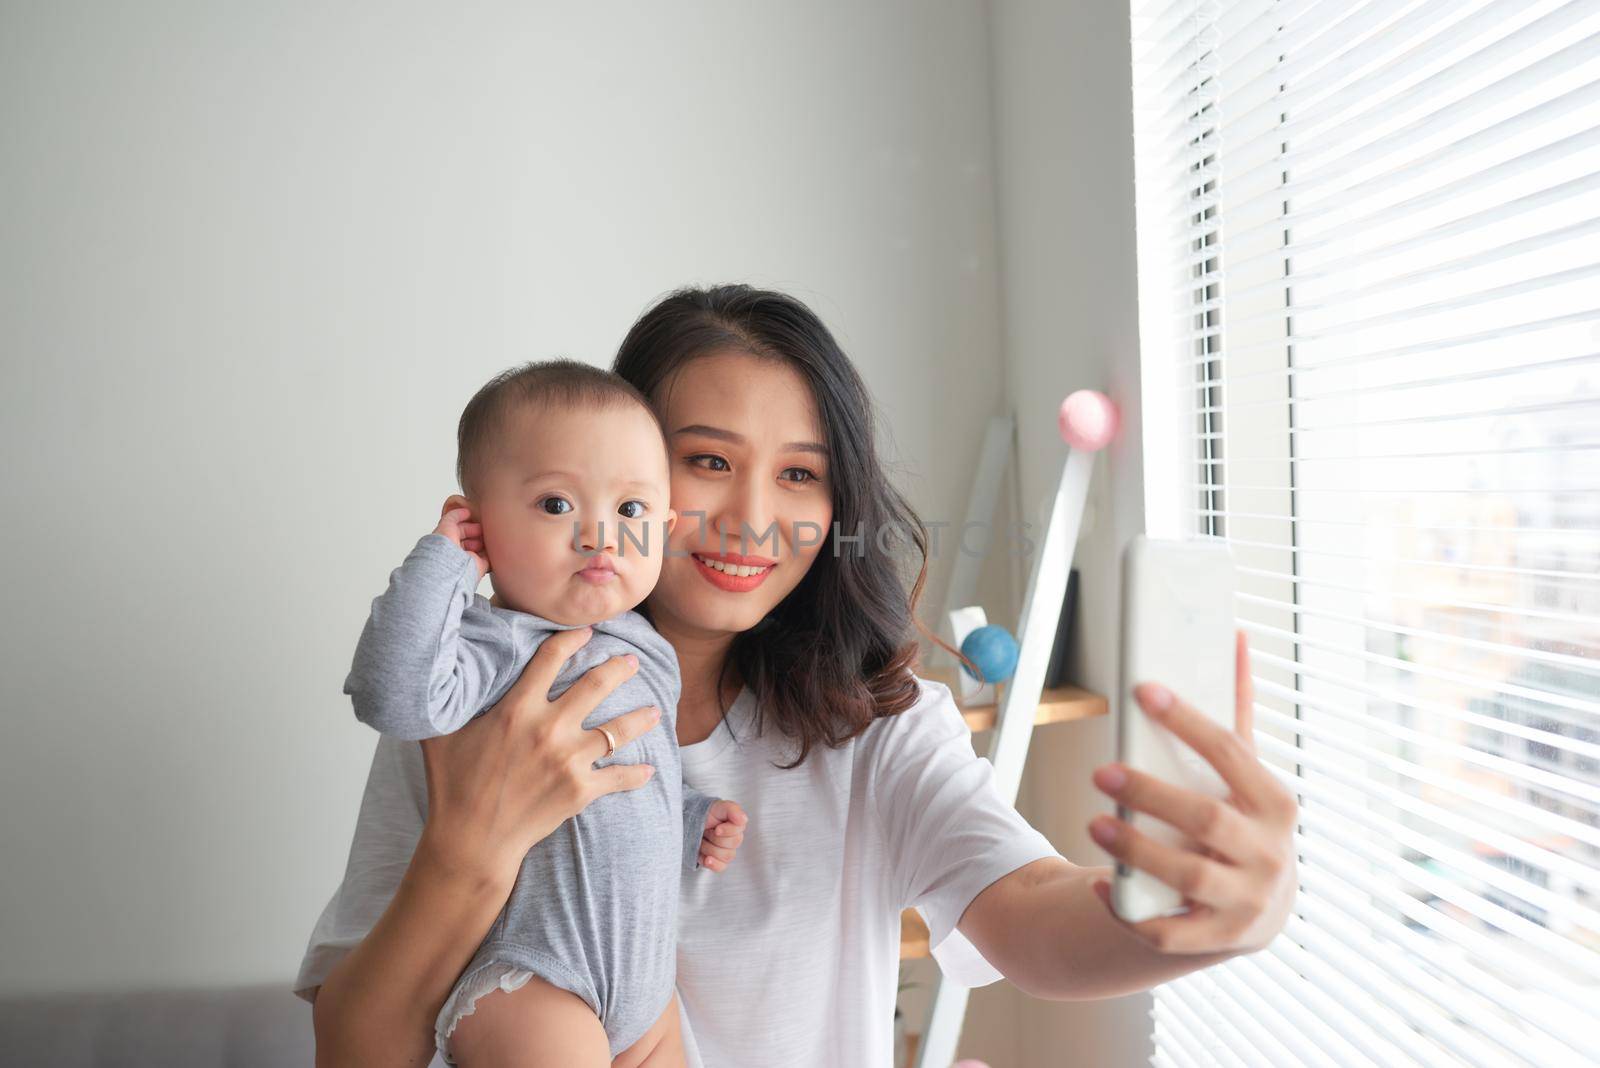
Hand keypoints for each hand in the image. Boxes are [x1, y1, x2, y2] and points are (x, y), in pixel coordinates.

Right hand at [415, 626, 660, 880]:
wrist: (471, 841)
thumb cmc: (452, 784)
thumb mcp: (440, 733)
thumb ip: (447, 698)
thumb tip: (437, 664)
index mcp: (516, 709)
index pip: (551, 658)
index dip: (572, 640)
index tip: (586, 633)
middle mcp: (548, 729)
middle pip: (596, 685)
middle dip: (619, 668)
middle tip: (632, 661)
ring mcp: (568, 761)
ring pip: (618, 730)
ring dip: (640, 718)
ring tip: (654, 710)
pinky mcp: (580, 791)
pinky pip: (619, 778)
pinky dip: (636, 775)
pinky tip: (649, 770)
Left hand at [435, 503, 489, 579]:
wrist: (452, 564)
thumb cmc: (445, 546)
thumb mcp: (446, 523)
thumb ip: (454, 515)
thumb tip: (466, 511)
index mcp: (446, 542)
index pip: (458, 531)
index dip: (466, 525)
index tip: (473, 520)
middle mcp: (456, 552)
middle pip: (470, 539)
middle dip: (476, 532)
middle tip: (482, 528)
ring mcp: (467, 560)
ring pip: (479, 548)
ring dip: (484, 540)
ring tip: (488, 535)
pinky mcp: (478, 567)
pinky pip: (488, 558)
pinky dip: (492, 552)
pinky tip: (494, 543)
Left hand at [697, 799, 747, 872]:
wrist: (690, 820)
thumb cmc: (707, 813)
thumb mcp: (719, 806)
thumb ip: (733, 810)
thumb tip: (743, 819)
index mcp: (736, 827)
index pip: (739, 833)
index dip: (727, 831)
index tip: (717, 828)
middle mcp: (733, 840)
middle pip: (732, 845)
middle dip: (716, 838)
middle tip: (707, 831)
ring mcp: (725, 851)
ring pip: (726, 856)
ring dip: (710, 848)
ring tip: (702, 840)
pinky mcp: (717, 861)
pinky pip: (721, 867)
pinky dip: (714, 864)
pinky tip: (707, 859)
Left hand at [1085, 628, 1296, 954]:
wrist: (1262, 908)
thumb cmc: (1246, 824)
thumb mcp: (1247, 773)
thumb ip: (1238, 712)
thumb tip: (1236, 638)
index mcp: (1276, 804)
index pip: (1232, 753)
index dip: (1187, 720)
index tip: (1145, 691)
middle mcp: (1269, 855)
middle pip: (1208, 821)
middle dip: (1152, 794)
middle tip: (1102, 770)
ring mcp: (1245, 903)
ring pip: (1189, 878)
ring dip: (1137, 849)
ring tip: (1096, 821)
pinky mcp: (1216, 940)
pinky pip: (1169, 931)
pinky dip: (1130, 911)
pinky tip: (1099, 885)